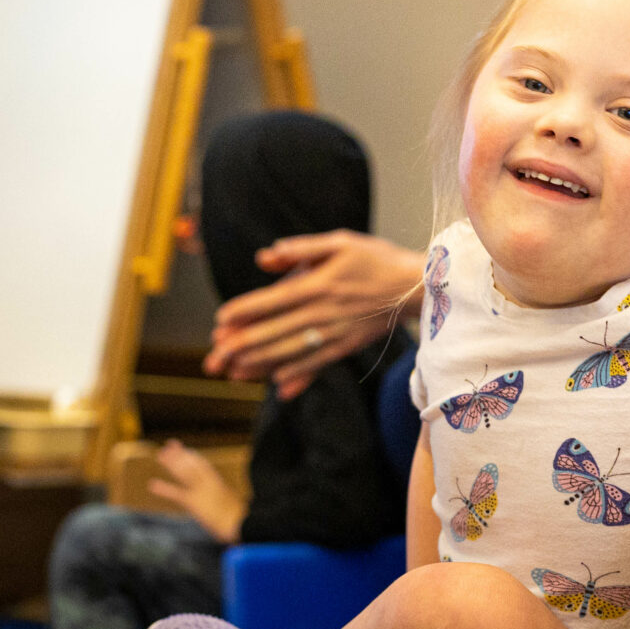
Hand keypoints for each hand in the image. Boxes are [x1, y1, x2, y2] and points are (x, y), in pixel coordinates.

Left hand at [150, 441, 243, 542]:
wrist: (242, 523)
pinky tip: (152, 485)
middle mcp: (210, 484)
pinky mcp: (194, 503)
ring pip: (185, 473)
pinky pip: (177, 494)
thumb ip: (227, 505)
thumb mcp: (235, 508)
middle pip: (193, 465)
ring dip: (172, 463)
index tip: (186, 451)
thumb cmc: (242, 520)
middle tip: (170, 444)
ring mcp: (201, 492)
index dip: (193, 458)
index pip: (204, 467)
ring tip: (160, 455)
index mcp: (219, 485)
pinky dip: (164, 489)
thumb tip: (229, 508)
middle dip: (181, 454)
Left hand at [205, 232, 421, 398]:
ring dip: (260, 364)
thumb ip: (299, 250)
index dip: (245, 311)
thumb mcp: (339, 242)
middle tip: (214, 357)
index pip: (272, 300)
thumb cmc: (375, 259)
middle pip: (275, 331)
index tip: (220, 321)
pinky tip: (277, 386)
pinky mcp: (347, 346)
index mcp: (318, 285)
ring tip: (233, 373)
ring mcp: (335, 333)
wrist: (415, 286)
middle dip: (241, 346)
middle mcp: (323, 312)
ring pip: (291, 352)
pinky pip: (318, 364)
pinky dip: (298, 376)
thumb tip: (263, 258)